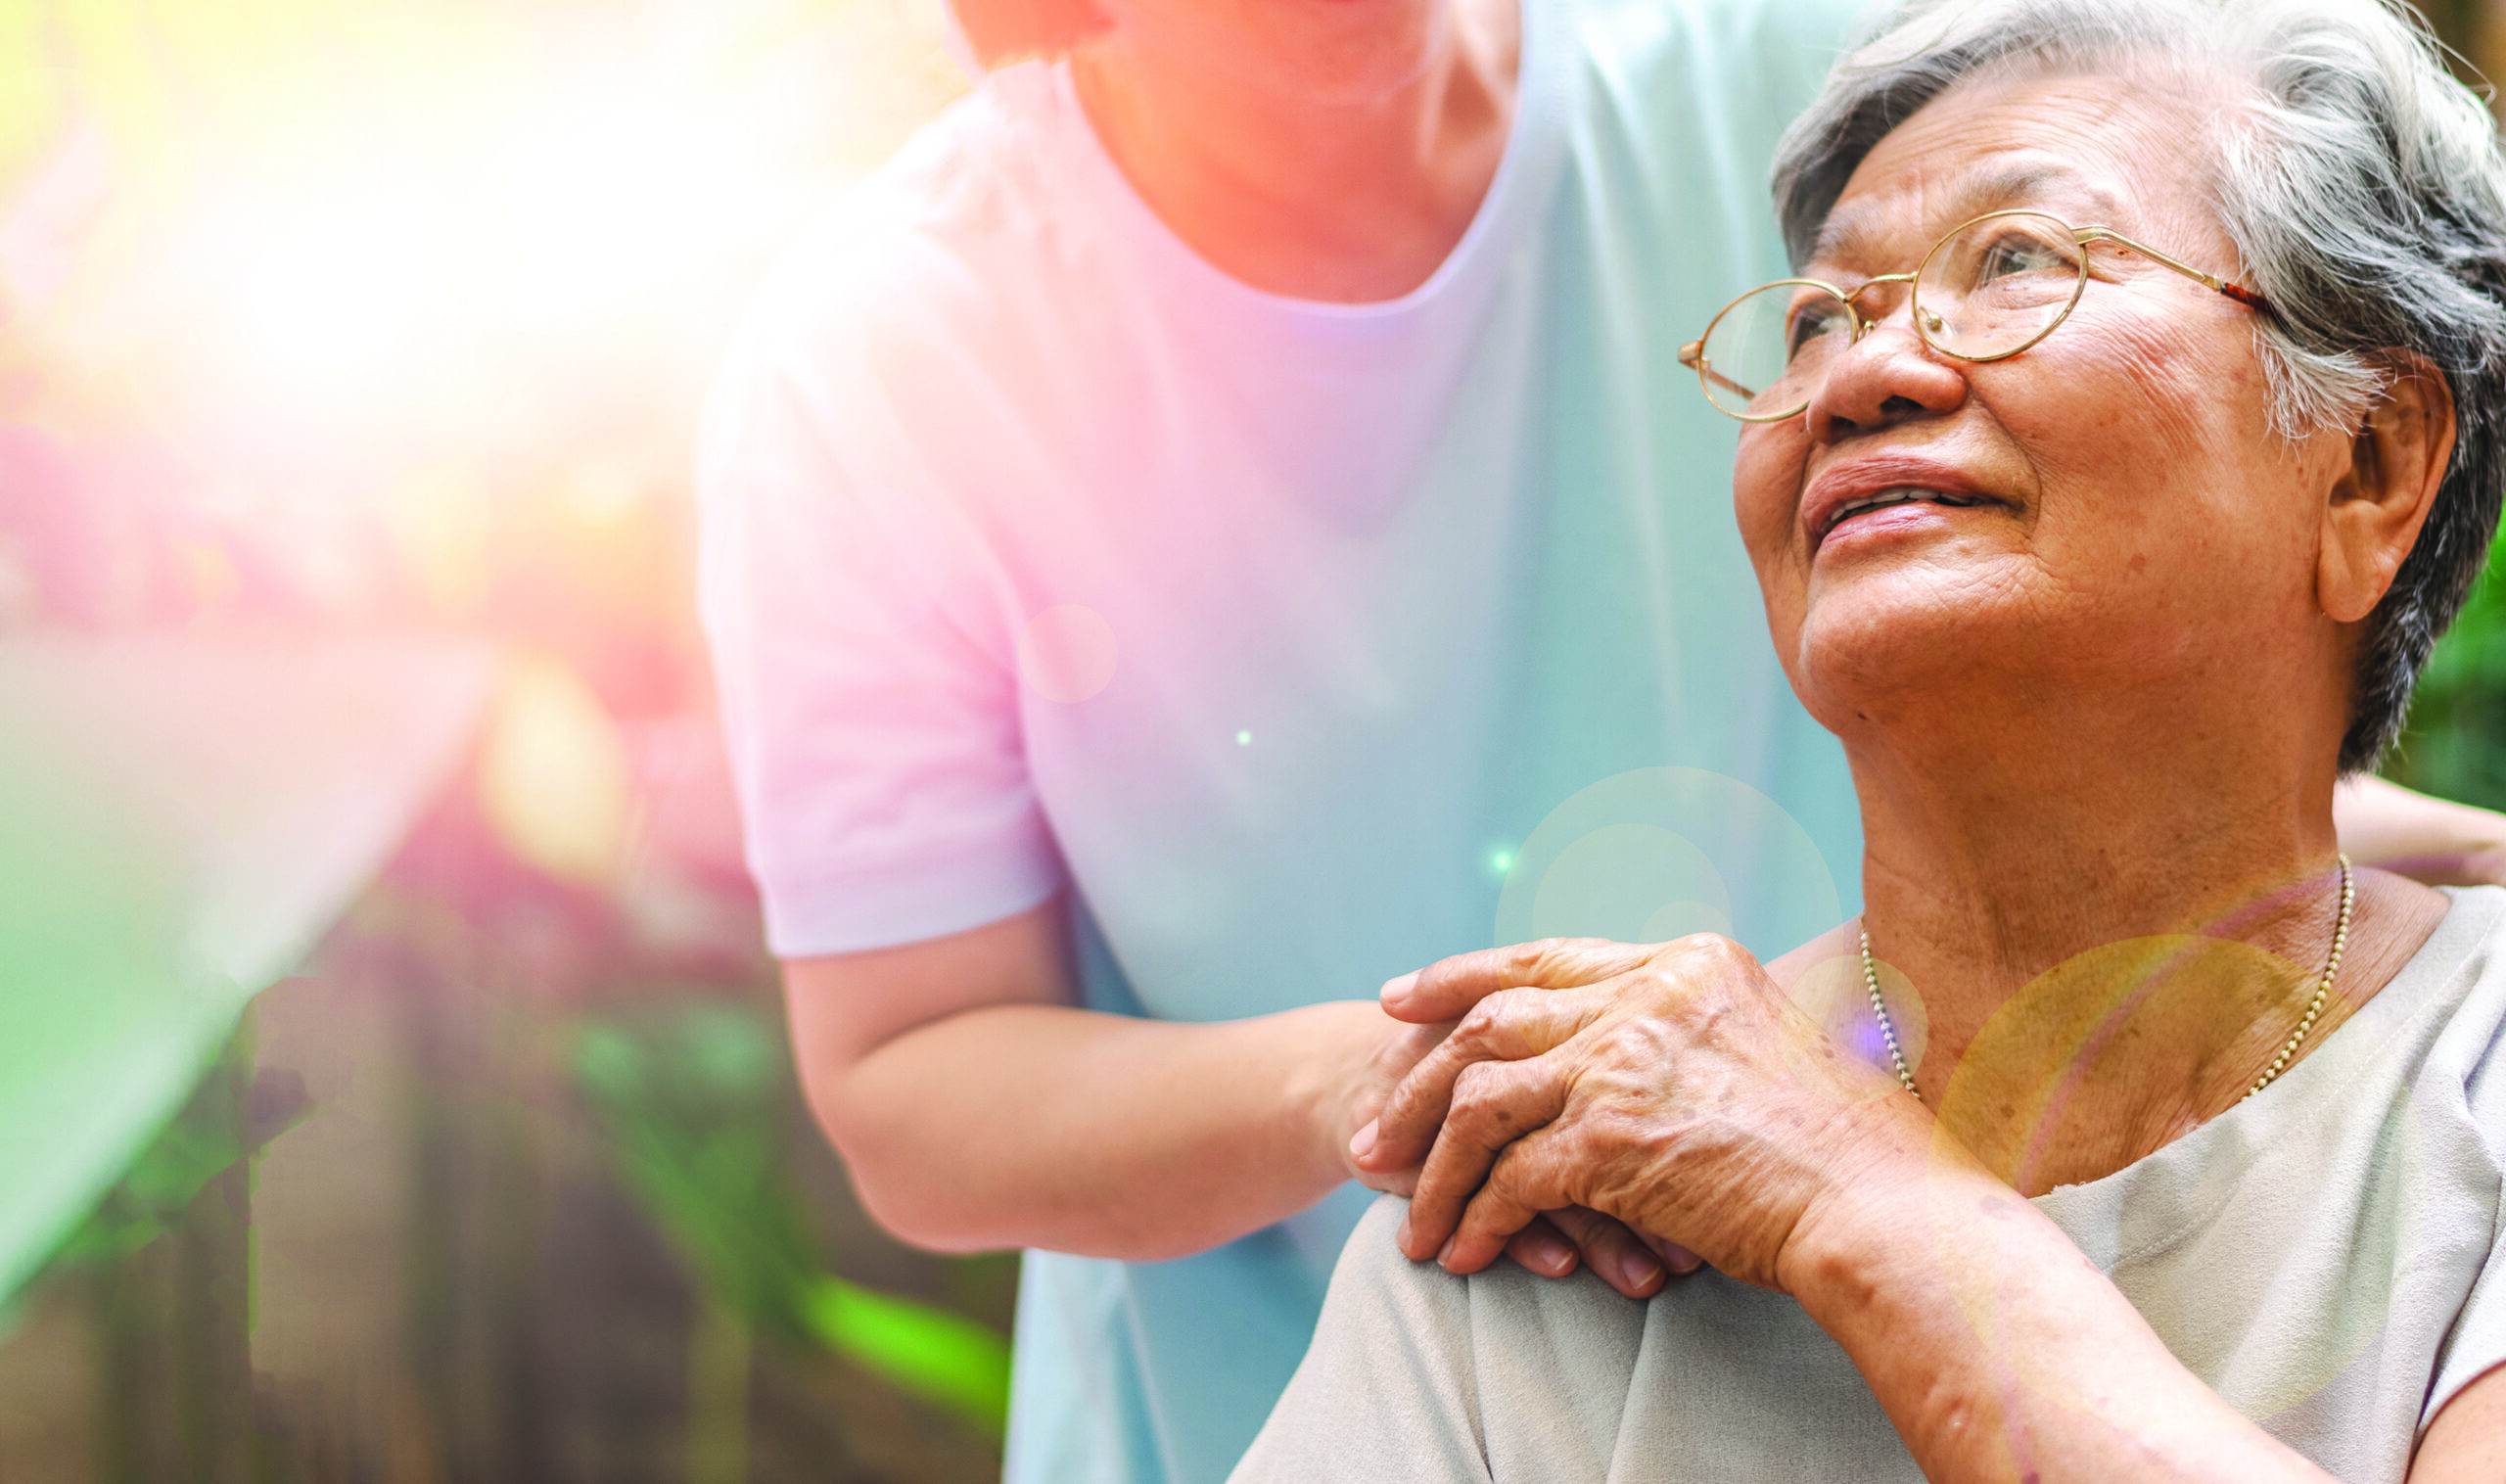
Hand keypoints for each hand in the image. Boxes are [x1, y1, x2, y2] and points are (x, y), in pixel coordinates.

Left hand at [1352, 934, 1932, 1291]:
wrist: (1890, 1210)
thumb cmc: (1860, 1152)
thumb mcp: (1778, 1048)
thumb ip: (1704, 1032)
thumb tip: (1656, 1055)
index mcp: (1688, 963)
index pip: (1548, 959)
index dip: (1464, 977)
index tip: (1405, 999)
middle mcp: (1649, 996)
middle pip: (1492, 1018)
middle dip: (1417, 1071)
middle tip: (1373, 1119)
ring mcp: (1626, 1061)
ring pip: (1481, 1100)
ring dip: (1431, 1163)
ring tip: (1401, 1210)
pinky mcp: (1612, 1137)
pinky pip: (1510, 1179)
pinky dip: (1477, 1218)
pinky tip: (1462, 1252)